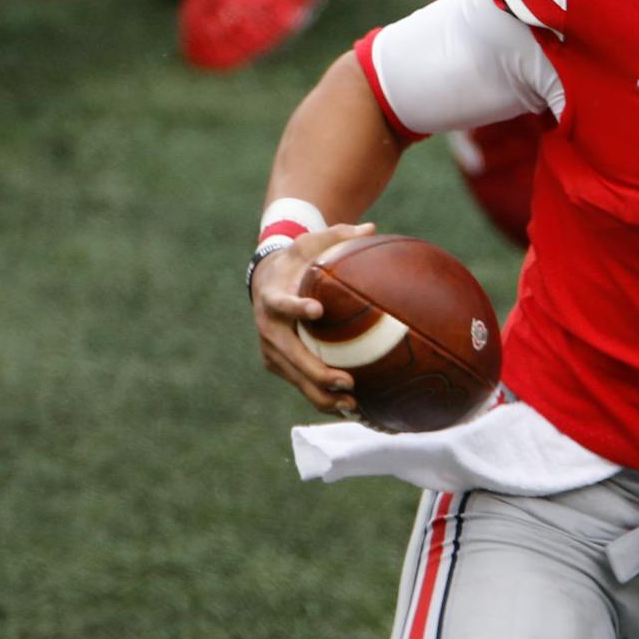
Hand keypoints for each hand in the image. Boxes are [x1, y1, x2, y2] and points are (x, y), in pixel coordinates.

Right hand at [250, 221, 374, 413]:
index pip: (282, 303)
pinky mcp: (279, 364)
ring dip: (322, 394)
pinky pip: (300, 385)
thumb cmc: (298, 259)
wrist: (266, 280)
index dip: (296, 308)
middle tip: (346, 381)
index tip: (317, 311)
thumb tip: (372, 228)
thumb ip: (339, 235)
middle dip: (316, 372)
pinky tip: (351, 410)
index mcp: (274, 297)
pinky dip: (322, 398)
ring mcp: (272, 350)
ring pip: (296, 378)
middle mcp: (268, 328)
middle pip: (291, 355)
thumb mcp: (312, 242)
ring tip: (353, 404)